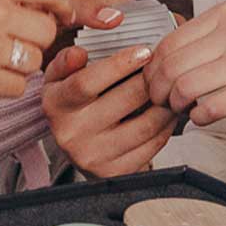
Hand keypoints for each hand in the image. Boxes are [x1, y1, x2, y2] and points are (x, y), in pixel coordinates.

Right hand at [40, 45, 176, 176]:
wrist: (80, 150)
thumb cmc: (74, 106)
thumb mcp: (60, 80)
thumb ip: (66, 61)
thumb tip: (78, 53)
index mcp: (56, 105)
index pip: (86, 82)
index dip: (119, 65)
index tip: (144, 52)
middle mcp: (71, 133)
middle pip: (123, 101)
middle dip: (150, 81)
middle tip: (166, 69)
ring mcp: (94, 156)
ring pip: (144, 125)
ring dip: (164, 105)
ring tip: (170, 90)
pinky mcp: (115, 172)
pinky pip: (152, 146)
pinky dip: (166, 127)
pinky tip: (167, 114)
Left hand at [142, 1, 225, 129]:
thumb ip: (212, 34)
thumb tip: (168, 54)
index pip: (169, 40)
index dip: (153, 66)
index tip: (152, 81)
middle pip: (171, 64)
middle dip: (157, 88)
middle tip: (159, 101)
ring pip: (186, 85)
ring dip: (176, 104)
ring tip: (180, 110)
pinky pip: (212, 107)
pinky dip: (199, 117)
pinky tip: (202, 117)